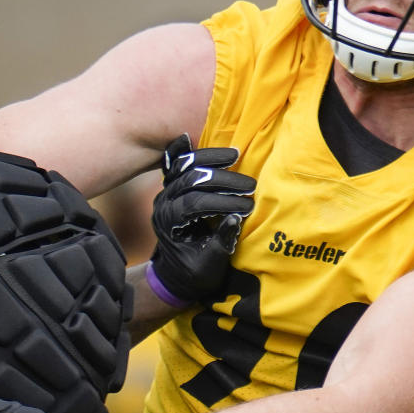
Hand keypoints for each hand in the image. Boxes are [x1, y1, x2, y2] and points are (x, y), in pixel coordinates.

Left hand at [148, 134, 254, 305]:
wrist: (175, 275)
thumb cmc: (195, 274)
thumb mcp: (209, 267)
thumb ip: (220, 244)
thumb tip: (235, 220)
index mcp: (170, 224)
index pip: (194, 204)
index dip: (221, 202)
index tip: (247, 205)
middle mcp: (163, 204)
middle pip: (190, 180)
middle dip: (222, 180)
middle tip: (250, 185)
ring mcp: (164, 193)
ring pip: (183, 166)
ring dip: (209, 159)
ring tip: (235, 155)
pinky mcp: (170, 188)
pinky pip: (173, 164)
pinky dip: (180, 150)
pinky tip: (188, 137)